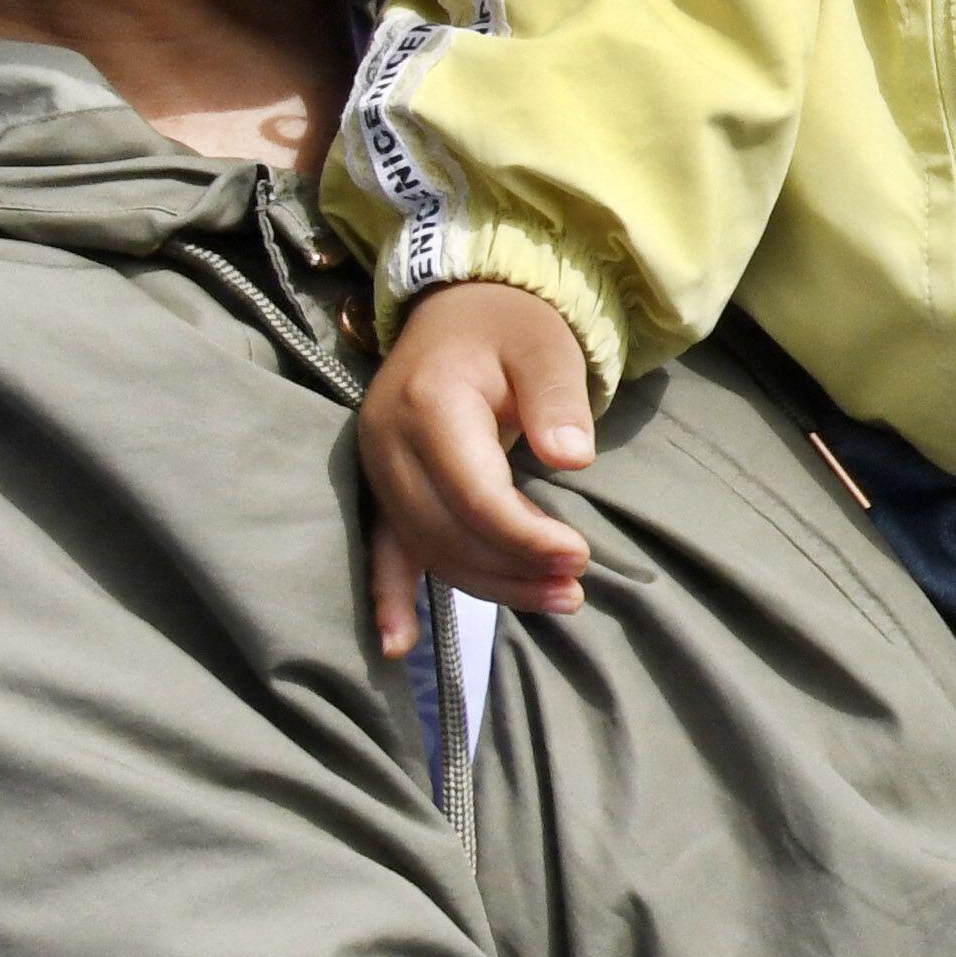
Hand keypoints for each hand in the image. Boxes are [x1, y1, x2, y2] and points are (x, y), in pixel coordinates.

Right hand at [355, 281, 597, 638]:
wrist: (459, 310)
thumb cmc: (511, 328)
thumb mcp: (546, 346)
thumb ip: (558, 399)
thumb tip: (572, 459)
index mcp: (429, 404)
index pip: (474, 494)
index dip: (525, 536)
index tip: (578, 555)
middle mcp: (389, 443)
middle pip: (446, 531)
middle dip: (512, 568)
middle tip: (576, 586)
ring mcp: (377, 468)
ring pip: (426, 548)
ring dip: (487, 584)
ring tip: (556, 598)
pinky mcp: (381, 487)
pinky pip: (382, 549)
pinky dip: (390, 596)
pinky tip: (398, 646)